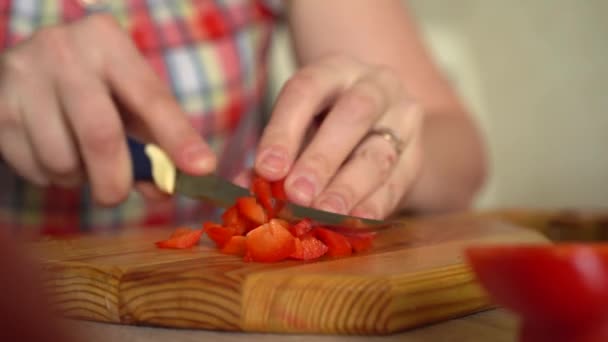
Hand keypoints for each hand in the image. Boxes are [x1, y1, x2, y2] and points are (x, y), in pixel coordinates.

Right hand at [0, 14, 215, 204]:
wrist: (26, 68)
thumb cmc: (93, 87)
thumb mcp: (128, 98)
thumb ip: (154, 141)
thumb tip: (165, 190)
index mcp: (108, 42)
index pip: (151, 97)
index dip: (177, 137)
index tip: (200, 169)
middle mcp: (64, 50)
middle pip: (101, 134)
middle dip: (116, 179)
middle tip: (116, 196)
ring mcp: (23, 76)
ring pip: (62, 159)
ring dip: (78, 177)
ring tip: (79, 158)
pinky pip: (33, 168)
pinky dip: (51, 176)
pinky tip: (52, 151)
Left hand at [254, 55, 423, 218]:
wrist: (380, 121)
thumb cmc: (324, 123)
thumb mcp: (299, 124)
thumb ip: (274, 154)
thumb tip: (246, 189)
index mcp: (334, 70)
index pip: (306, 90)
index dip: (284, 130)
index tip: (267, 169)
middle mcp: (375, 85)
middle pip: (353, 115)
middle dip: (322, 158)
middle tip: (297, 195)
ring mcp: (403, 117)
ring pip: (379, 152)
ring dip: (349, 187)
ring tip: (324, 214)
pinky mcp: (417, 153)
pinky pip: (399, 181)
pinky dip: (374, 205)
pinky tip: (353, 222)